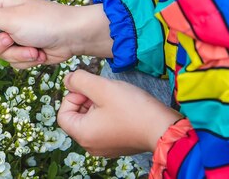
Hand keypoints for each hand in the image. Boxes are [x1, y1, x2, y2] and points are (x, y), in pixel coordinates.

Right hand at [0, 0, 112, 68]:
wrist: (74, 37)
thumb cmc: (45, 22)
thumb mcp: (12, 18)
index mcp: (1, 5)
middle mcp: (6, 19)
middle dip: (1, 45)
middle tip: (13, 40)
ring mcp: (15, 35)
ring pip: (0, 53)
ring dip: (17, 55)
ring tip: (33, 49)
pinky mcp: (24, 49)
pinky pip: (13, 61)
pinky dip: (25, 60)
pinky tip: (38, 54)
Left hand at [57, 70, 181, 156]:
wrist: (165, 128)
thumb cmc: (133, 109)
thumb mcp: (101, 87)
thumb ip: (79, 80)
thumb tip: (67, 80)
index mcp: (83, 134)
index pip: (63, 113)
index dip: (72, 96)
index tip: (89, 89)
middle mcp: (90, 145)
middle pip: (76, 117)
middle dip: (86, 100)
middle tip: (103, 92)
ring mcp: (105, 147)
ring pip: (91, 120)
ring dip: (98, 105)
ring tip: (114, 98)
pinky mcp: (118, 145)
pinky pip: (104, 127)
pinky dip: (108, 114)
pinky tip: (122, 107)